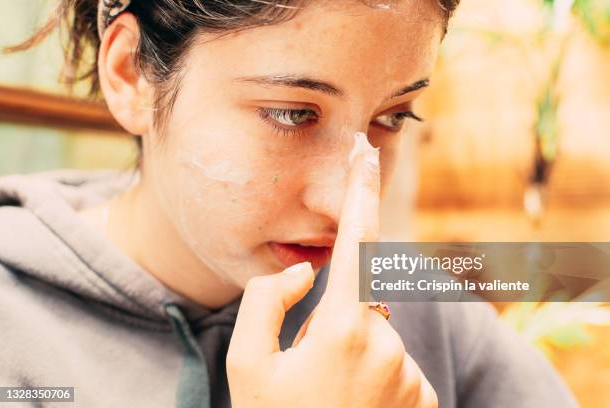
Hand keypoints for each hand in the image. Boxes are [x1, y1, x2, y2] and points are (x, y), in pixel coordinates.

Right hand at [227, 133, 437, 407]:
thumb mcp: (248, 366)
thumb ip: (267, 300)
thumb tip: (306, 270)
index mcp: (343, 328)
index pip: (357, 242)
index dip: (361, 194)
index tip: (366, 153)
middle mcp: (388, 345)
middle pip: (358, 302)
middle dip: (332, 321)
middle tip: (309, 368)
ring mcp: (410, 374)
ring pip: (376, 336)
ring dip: (350, 353)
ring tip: (327, 396)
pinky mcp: (424, 397)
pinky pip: (393, 365)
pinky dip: (371, 376)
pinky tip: (350, 407)